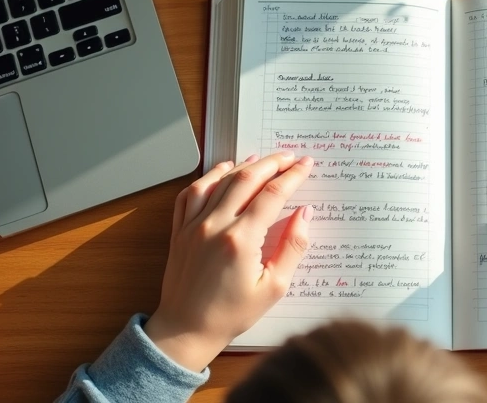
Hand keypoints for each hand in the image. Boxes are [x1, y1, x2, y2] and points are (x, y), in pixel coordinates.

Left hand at [143, 151, 314, 371]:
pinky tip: (223, 170)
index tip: (306, 164)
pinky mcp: (180, 230)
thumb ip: (293, 248)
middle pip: (247, 179)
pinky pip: (192, 193)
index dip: (293, 176)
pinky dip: (209, 176)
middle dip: (272, 163)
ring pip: (220, 181)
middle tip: (289, 157)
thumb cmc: (231, 314)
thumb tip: (305, 215)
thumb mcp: (273, 287)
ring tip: (261, 158)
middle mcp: (215, 225)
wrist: (185, 329)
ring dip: (243, 165)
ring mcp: (193, 225)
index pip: (273, 195)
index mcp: (241, 240)